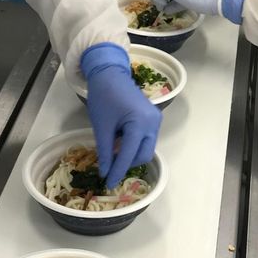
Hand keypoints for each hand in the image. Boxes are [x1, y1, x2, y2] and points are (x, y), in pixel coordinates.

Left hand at [81, 44, 161, 187]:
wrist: (110, 73)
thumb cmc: (104, 97)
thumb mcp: (102, 126)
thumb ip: (105, 151)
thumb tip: (106, 172)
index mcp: (140, 123)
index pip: (129, 154)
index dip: (118, 171)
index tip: (108, 184)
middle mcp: (153, 122)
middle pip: (144, 154)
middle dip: (127, 163)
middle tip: (110, 167)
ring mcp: (155, 119)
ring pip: (146, 148)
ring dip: (131, 154)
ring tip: (113, 152)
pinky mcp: (153, 117)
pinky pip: (146, 138)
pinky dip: (134, 144)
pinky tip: (120, 141)